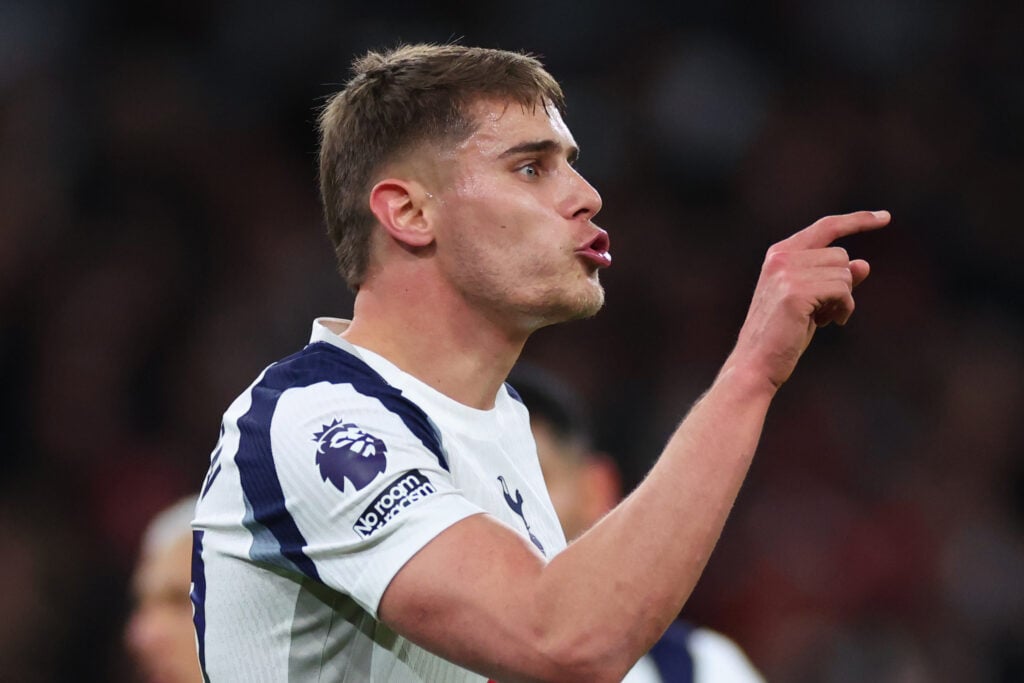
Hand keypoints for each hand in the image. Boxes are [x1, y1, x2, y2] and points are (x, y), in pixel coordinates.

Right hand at [731, 210, 889, 389]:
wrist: (757, 363)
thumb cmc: (783, 335)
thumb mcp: (813, 302)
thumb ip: (835, 280)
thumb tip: (864, 264)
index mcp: (779, 254)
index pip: (826, 227)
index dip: (858, 221)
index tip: (885, 217)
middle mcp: (781, 257)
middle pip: (840, 255)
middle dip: (843, 284)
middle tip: (827, 311)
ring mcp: (786, 273)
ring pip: (844, 273)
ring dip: (844, 300)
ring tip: (825, 319)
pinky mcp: (796, 292)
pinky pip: (842, 290)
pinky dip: (844, 309)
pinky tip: (828, 323)